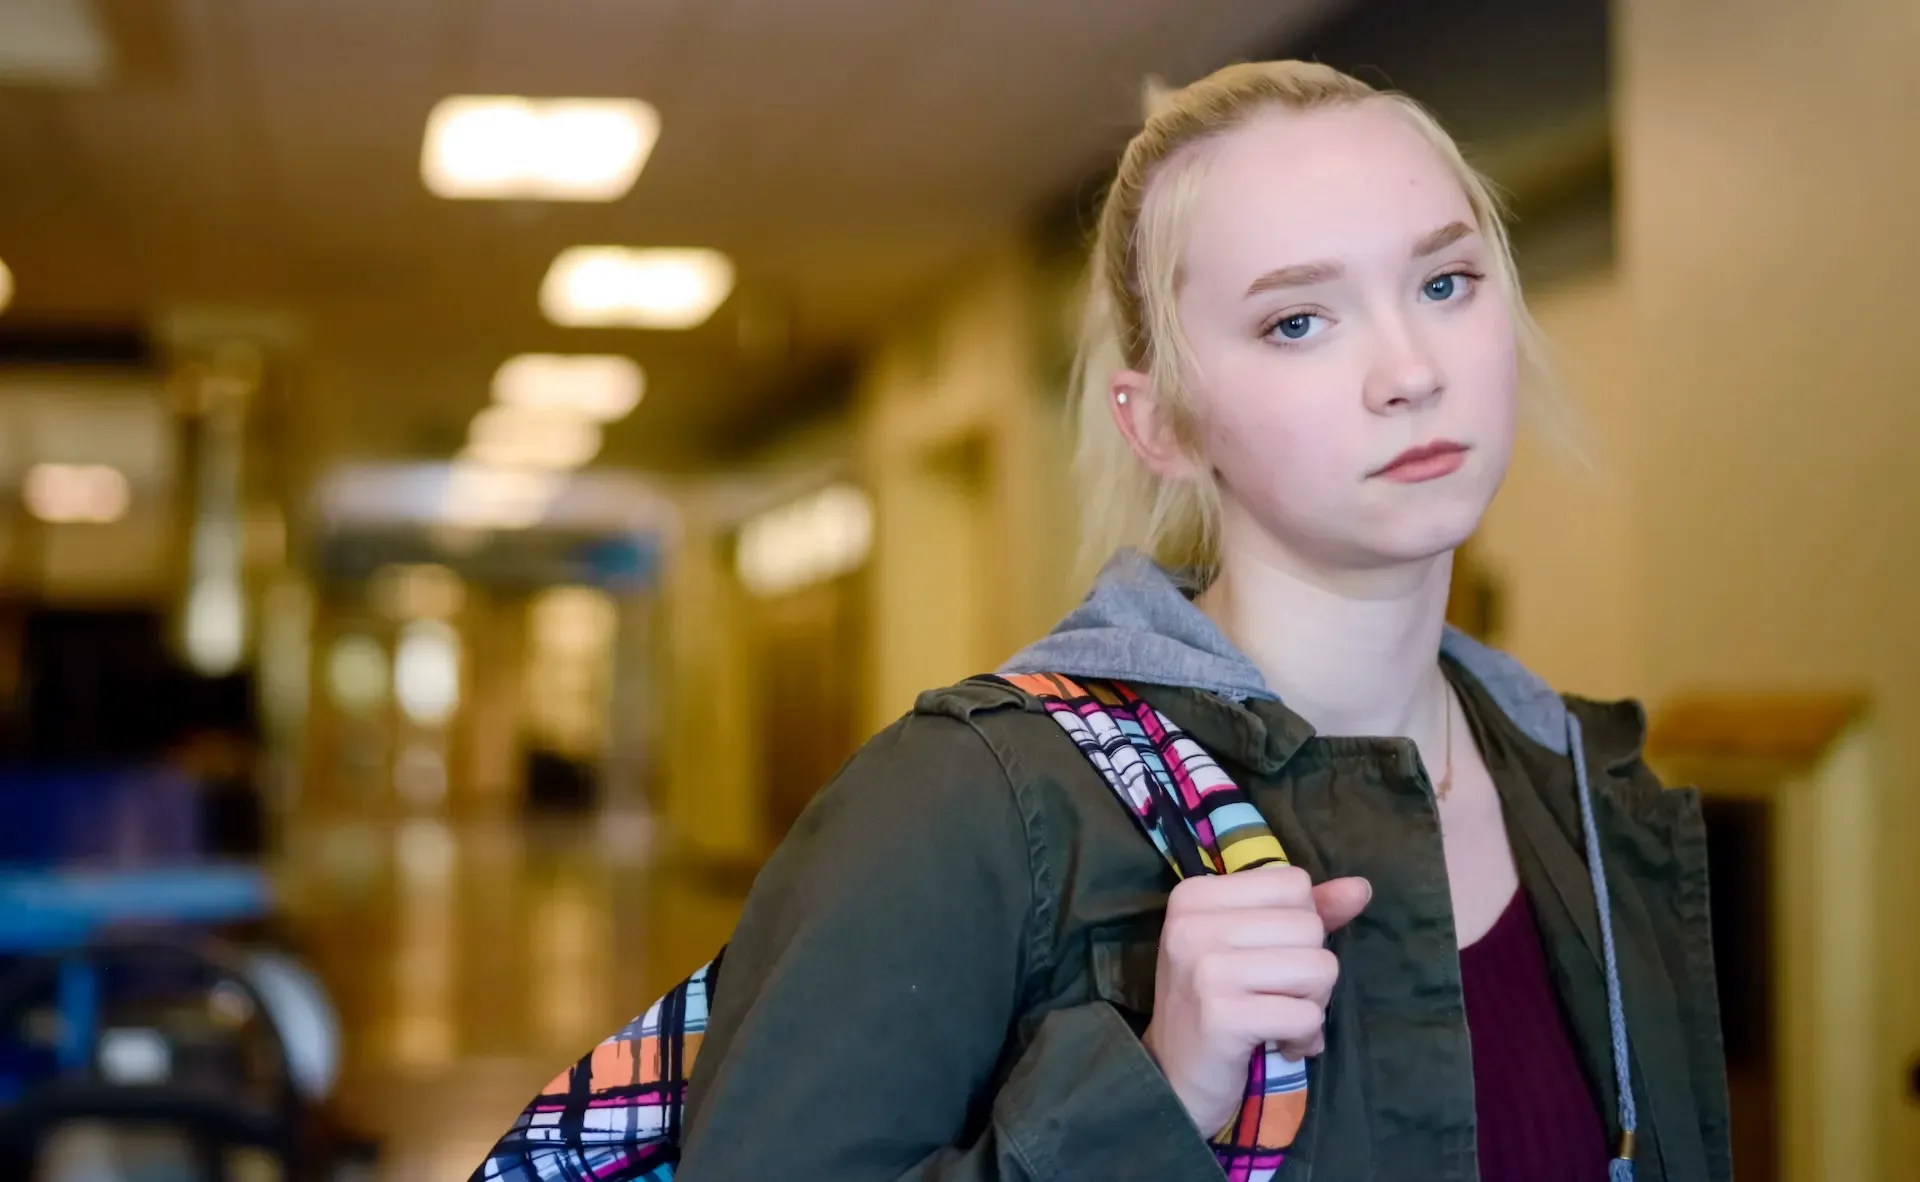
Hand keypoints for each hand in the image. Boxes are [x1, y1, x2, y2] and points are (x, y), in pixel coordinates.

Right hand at [1140, 867, 1370, 1137]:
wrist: (1175, 1079)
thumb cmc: (1216, 1003)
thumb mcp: (1249, 945)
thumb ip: (1304, 912)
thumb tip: (1360, 888)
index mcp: (1195, 895)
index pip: (1292, 883)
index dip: (1299, 925)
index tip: (1270, 958)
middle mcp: (1193, 924)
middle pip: (1309, 926)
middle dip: (1310, 969)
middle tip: (1277, 997)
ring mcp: (1204, 969)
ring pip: (1318, 968)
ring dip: (1313, 1004)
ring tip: (1280, 1019)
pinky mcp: (1221, 1016)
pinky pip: (1306, 1015)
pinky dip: (1305, 1036)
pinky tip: (1282, 1044)